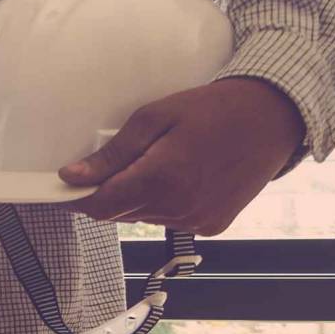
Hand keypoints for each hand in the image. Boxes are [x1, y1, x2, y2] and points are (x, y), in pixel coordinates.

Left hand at [60, 77, 304, 235]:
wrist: (274, 117)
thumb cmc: (213, 108)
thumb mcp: (155, 118)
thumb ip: (112, 154)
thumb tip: (72, 177)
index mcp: (162, 180)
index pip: (100, 206)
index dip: (75, 200)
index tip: (60, 190)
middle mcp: (180, 208)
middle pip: (119, 213)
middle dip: (107, 193)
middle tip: (109, 166)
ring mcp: (198, 220)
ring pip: (143, 218)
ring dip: (136, 198)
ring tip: (156, 163)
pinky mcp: (213, 225)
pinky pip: (170, 220)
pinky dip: (163, 204)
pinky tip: (180, 176)